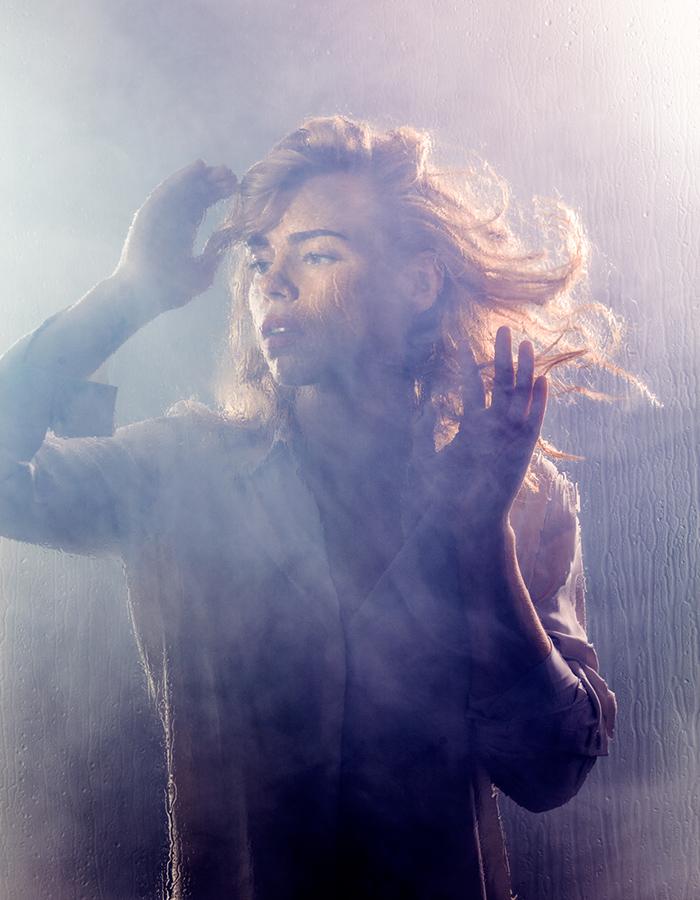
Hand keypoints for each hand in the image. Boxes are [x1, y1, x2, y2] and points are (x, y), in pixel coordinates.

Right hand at [114, 160, 236, 309]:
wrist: (143, 297)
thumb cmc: (170, 290)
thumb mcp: (202, 273)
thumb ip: (214, 255)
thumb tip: (229, 239)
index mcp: (182, 232)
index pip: (201, 207)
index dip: (217, 195)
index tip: (235, 188)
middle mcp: (170, 221)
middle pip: (193, 194)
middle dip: (212, 183)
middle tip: (231, 174)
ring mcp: (159, 216)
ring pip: (182, 189)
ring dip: (200, 177)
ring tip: (220, 169)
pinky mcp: (149, 214)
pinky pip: (167, 191)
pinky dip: (182, 178)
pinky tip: (198, 168)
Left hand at [441, 326, 547, 525]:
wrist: (459, 522)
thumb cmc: (441, 494)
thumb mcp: (424, 457)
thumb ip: (424, 431)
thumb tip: (426, 406)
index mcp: (472, 429)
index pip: (475, 389)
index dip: (472, 365)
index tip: (466, 340)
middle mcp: (494, 430)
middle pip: (502, 384)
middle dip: (503, 356)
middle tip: (504, 328)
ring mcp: (508, 439)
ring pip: (520, 398)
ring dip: (524, 370)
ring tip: (526, 343)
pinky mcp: (521, 453)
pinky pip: (533, 423)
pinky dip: (539, 402)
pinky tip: (543, 380)